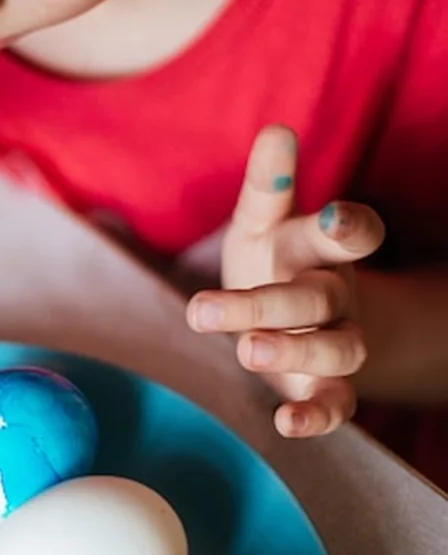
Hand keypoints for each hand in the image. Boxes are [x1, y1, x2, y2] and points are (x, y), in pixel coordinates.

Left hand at [186, 126, 384, 436]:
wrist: (297, 316)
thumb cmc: (273, 260)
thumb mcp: (262, 222)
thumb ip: (267, 186)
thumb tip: (276, 129)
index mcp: (319, 248)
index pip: (351, 233)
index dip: (347, 226)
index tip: (331, 216)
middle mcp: (334, 294)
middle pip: (318, 297)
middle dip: (268, 303)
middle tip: (204, 310)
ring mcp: (336, 341)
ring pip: (336, 348)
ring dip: (293, 350)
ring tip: (246, 352)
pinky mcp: (327, 386)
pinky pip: (336, 404)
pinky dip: (316, 417)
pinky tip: (286, 424)